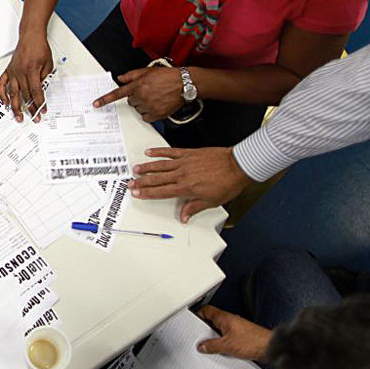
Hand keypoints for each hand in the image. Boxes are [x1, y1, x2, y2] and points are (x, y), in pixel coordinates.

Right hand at [0, 31, 52, 121]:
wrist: (30, 36)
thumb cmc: (39, 47)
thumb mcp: (48, 64)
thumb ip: (45, 78)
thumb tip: (41, 91)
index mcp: (32, 71)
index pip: (36, 91)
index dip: (39, 102)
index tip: (42, 109)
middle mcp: (20, 72)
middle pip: (25, 95)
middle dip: (30, 108)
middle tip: (34, 117)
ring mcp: (13, 72)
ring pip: (13, 93)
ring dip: (15, 106)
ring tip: (18, 116)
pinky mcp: (8, 70)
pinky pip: (2, 84)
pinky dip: (2, 94)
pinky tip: (5, 102)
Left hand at [92, 67, 183, 121]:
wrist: (185, 84)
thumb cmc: (169, 76)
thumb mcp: (148, 71)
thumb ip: (132, 75)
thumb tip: (121, 78)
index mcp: (137, 86)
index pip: (117, 94)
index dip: (105, 100)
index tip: (96, 104)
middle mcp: (141, 97)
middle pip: (130, 101)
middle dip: (136, 96)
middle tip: (148, 91)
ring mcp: (149, 107)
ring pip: (138, 109)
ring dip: (143, 104)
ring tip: (155, 96)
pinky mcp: (157, 115)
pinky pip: (146, 117)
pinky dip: (149, 112)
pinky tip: (156, 104)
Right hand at [130, 147, 252, 221]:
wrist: (238, 165)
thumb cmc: (227, 183)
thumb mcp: (211, 201)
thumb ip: (194, 208)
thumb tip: (184, 216)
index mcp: (186, 188)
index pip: (162, 192)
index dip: (148, 193)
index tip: (138, 194)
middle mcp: (182, 175)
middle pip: (157, 179)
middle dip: (142, 182)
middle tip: (131, 183)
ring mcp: (184, 163)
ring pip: (160, 165)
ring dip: (147, 168)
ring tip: (136, 169)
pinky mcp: (189, 153)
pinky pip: (170, 152)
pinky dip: (159, 152)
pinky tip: (150, 152)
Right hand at [196, 305, 271, 361]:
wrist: (270, 348)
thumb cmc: (254, 341)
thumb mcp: (227, 345)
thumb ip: (212, 345)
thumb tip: (202, 346)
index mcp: (224, 317)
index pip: (206, 310)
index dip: (197, 315)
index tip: (191, 322)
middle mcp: (230, 321)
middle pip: (211, 321)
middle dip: (205, 329)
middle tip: (199, 337)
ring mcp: (235, 328)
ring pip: (219, 330)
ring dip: (214, 337)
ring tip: (211, 346)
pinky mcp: (241, 336)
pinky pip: (226, 337)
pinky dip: (222, 343)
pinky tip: (222, 350)